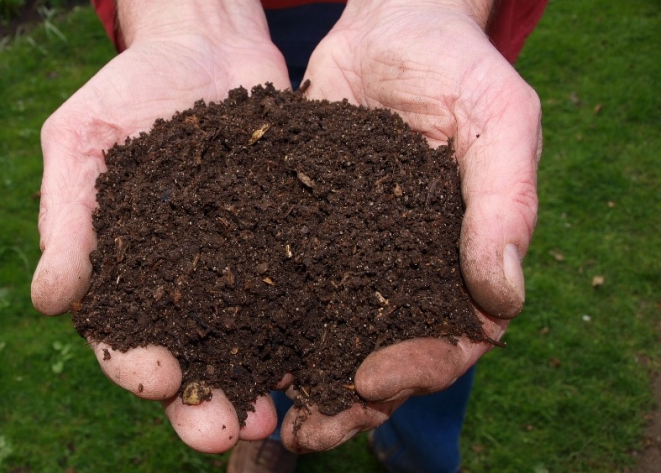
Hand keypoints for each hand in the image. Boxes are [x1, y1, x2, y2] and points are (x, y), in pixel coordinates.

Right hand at [30, 0, 290, 452]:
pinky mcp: (288, 246)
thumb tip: (48, 301)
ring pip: (249, 344)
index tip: (157, 378)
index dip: (135, 365)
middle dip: (201, 404)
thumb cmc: (128, 90)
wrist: (205, 46)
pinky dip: (313, 329)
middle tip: (222, 433)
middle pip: (190, 360)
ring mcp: (240, 270)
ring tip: (278, 419)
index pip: (122, 336)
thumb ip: (66, 218)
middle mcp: (184, 286)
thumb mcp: (80, 141)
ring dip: (260, 386)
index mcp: (125, 273)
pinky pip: (301, 294)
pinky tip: (329, 354)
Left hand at [278, 0, 540, 451]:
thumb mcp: (497, 119)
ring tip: (260, 411)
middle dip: (348, 399)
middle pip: (384, 355)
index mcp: (461, 259)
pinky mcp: (302, 231)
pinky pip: (282, 286)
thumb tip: (504, 299)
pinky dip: (260, 321)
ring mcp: (352, 255)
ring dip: (299, 378)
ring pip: (328, 334)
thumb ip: (505, 203)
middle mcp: (405, 269)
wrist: (388, 24)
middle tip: (306, 431)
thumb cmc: (456, 65)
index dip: (418, 369)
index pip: (453, 339)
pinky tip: (226, 345)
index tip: (372, 379)